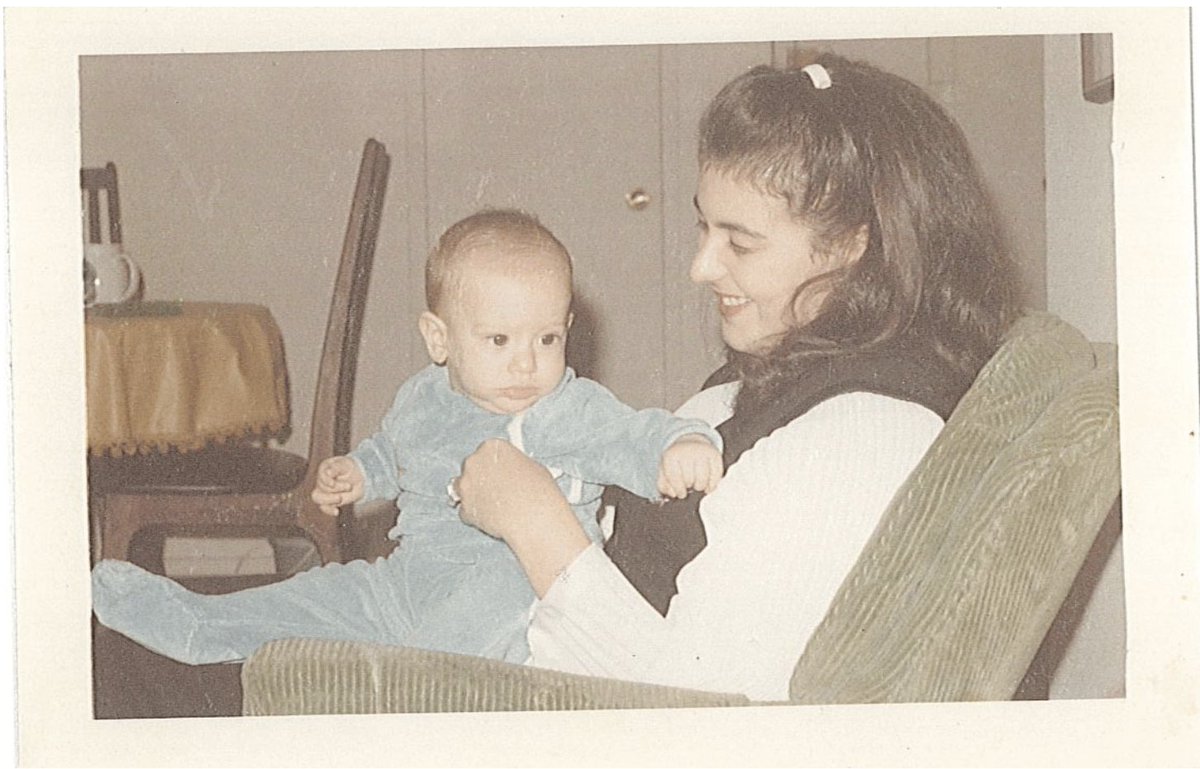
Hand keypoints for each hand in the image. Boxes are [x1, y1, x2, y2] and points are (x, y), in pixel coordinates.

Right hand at [311, 456, 364, 515]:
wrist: (359, 477)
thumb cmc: (350, 468)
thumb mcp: (346, 464)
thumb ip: (337, 467)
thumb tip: (328, 473)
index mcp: (324, 469)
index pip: (321, 476)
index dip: (326, 481)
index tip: (332, 484)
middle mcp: (321, 480)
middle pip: (322, 487)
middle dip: (336, 488)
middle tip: (349, 486)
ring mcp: (323, 491)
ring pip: (317, 498)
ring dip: (329, 499)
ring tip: (340, 499)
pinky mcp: (329, 501)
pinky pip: (324, 507)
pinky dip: (329, 510)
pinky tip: (336, 512)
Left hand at [457, 438, 589, 597]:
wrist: (534, 517)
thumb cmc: (539, 491)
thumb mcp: (532, 467)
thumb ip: (513, 465)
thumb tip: (510, 470)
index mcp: (492, 447)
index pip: (486, 451)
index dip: (492, 463)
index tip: (497, 470)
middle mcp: (474, 462)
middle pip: (471, 467)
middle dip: (480, 477)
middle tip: (495, 488)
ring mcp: (466, 485)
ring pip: (462, 488)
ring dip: (473, 494)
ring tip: (492, 504)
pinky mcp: (464, 508)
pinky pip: (466, 511)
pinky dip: (475, 515)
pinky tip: (491, 518)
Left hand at [657, 434, 723, 498]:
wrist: (690, 444)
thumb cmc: (677, 462)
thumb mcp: (665, 471)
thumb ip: (664, 485)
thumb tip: (672, 494)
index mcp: (672, 455)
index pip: (674, 477)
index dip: (678, 489)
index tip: (681, 493)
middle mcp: (687, 451)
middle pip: (689, 479)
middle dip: (689, 486)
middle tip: (689, 485)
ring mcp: (702, 452)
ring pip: (703, 479)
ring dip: (700, 487)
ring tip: (697, 485)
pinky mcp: (715, 455)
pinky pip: (716, 476)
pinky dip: (713, 485)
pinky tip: (708, 486)